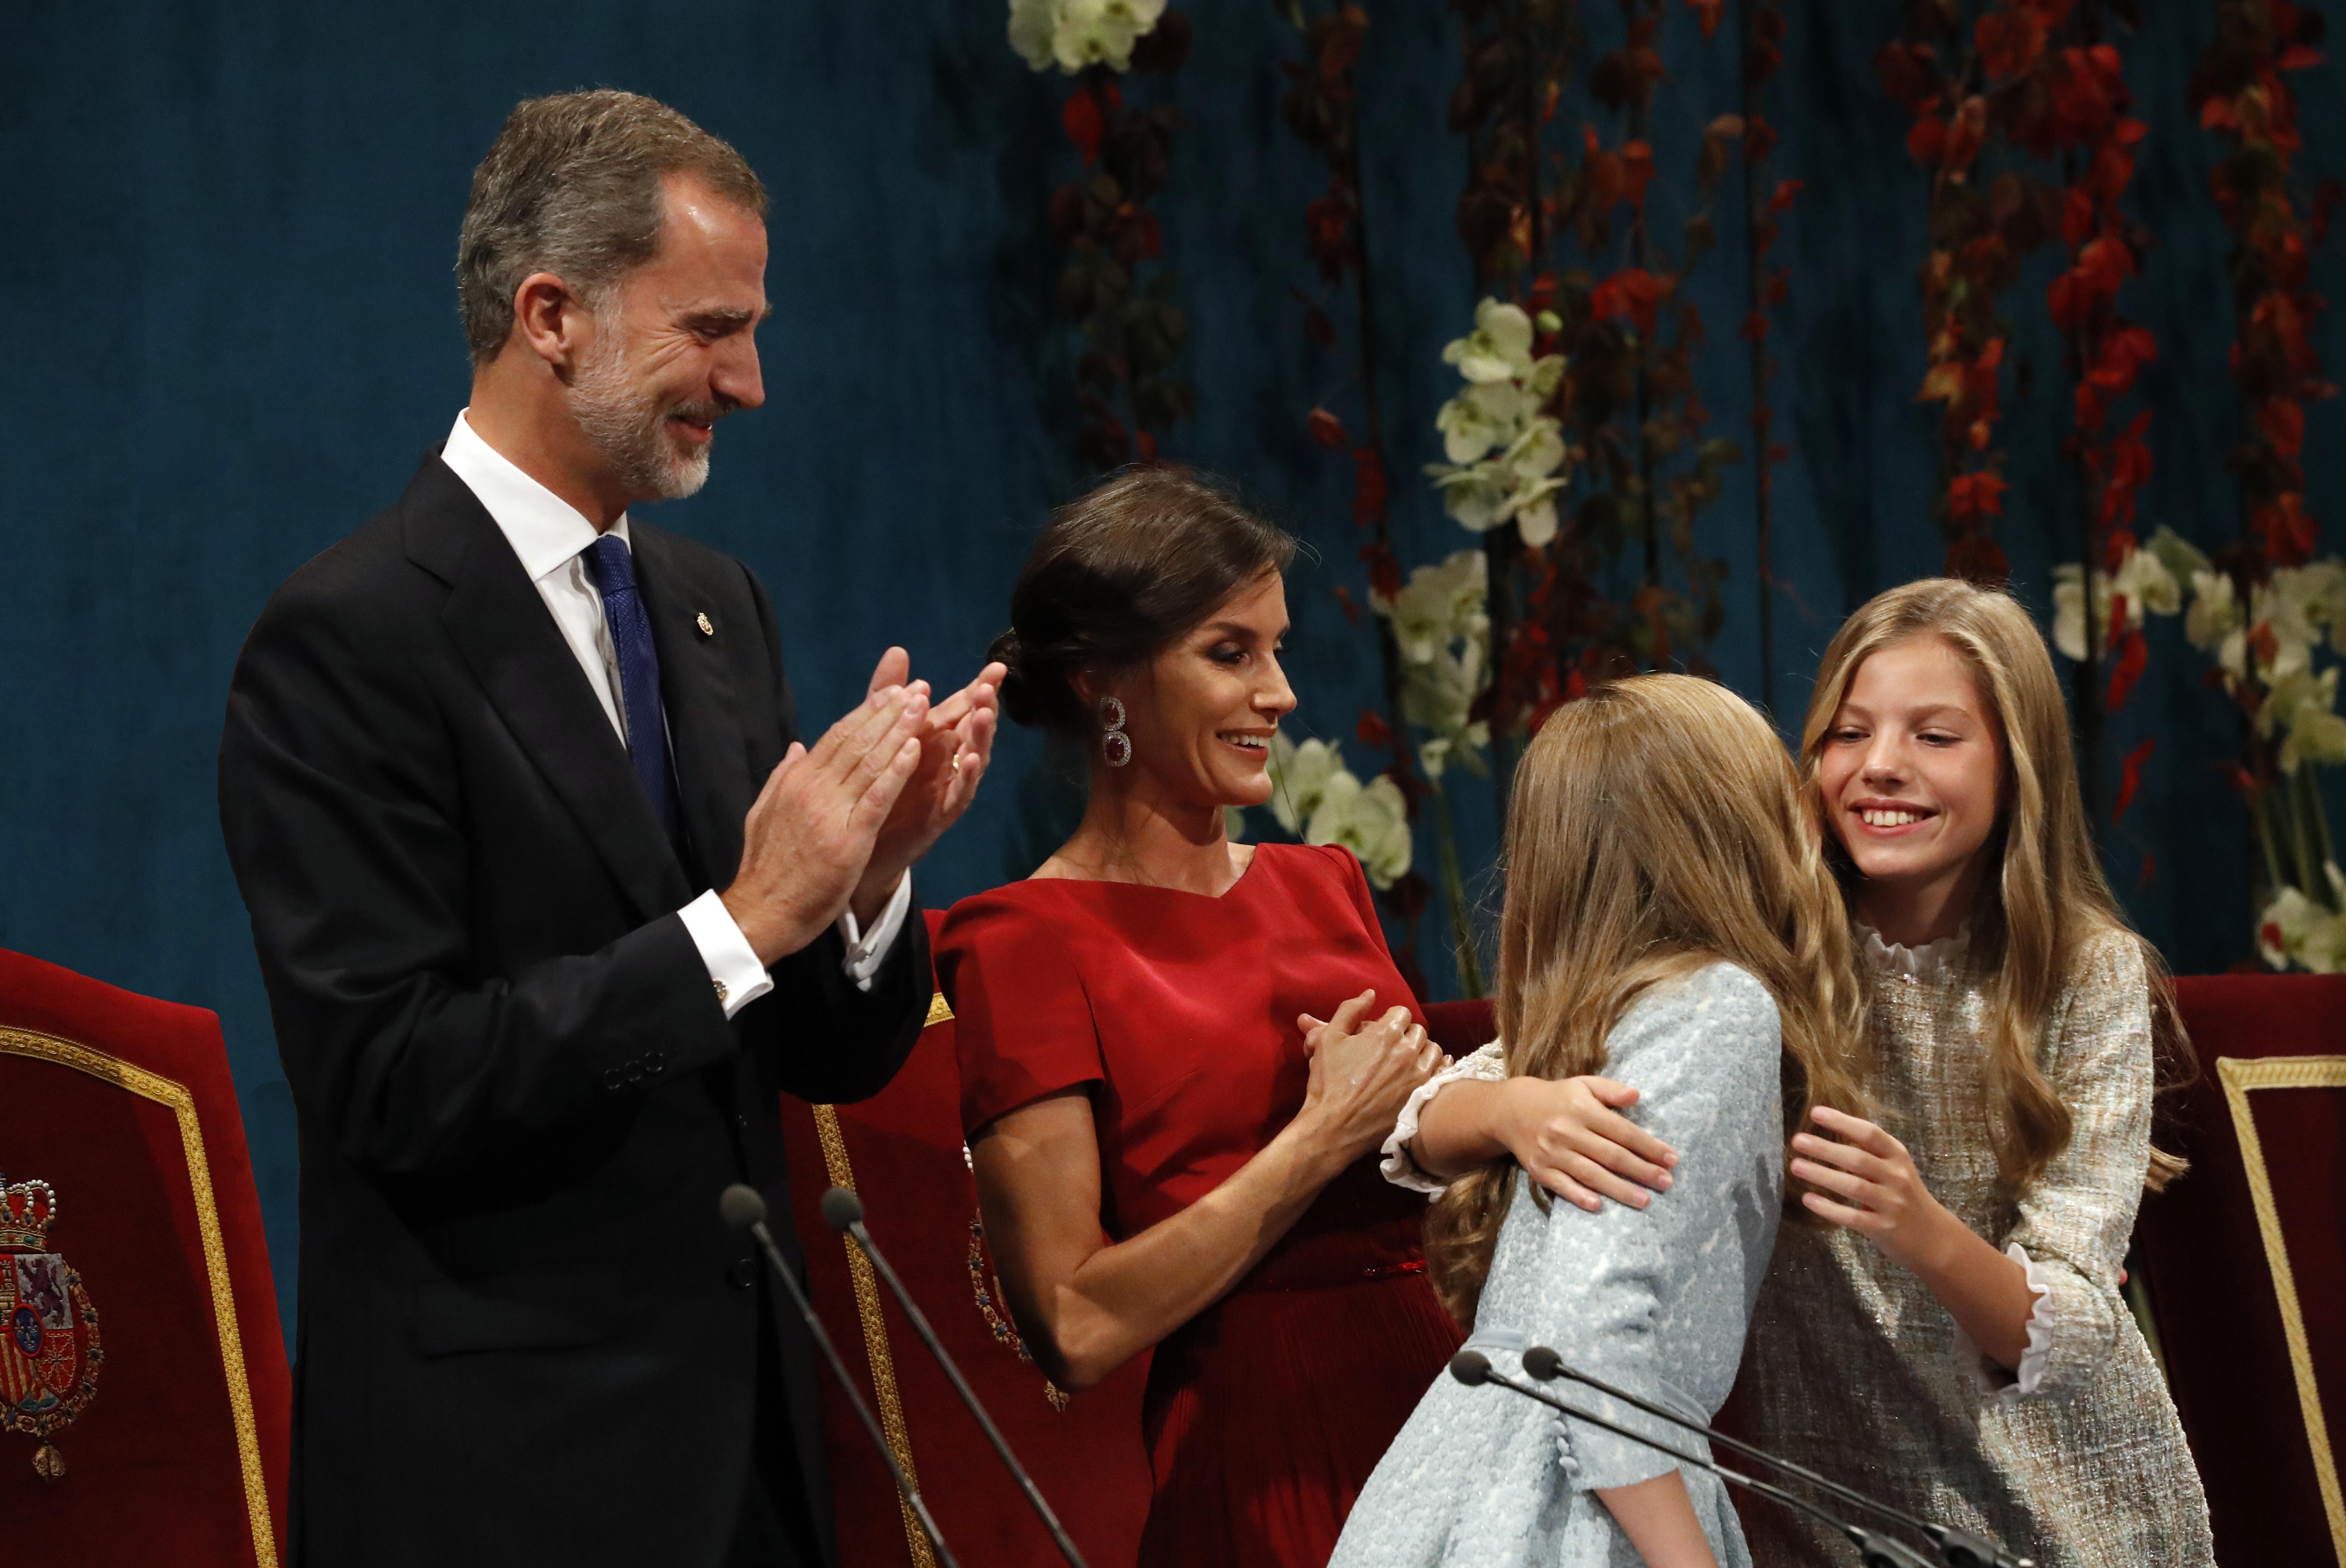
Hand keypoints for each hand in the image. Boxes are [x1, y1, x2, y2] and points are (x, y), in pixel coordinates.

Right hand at [720, 685, 927, 963]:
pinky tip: (915, 749)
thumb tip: (797, 746)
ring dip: (899, 730)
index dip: (866, 712)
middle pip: (857, 740)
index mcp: (796, 780)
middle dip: (889, 711)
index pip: (836, 737)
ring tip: (923, 705)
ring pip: (869, 761)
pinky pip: (876, 797)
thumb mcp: (764, 812)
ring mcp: (830, 811)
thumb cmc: (766, 867)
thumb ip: (783, 776)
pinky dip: (896, 771)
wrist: (761, 911)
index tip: (890, 692)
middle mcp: (813, 787)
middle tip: (916, 687)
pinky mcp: (848, 838)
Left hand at [849, 648, 1004, 922]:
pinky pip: (959, 796)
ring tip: (984, 716)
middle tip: (990, 687)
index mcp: (931, 740)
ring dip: (980, 739)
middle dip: (984, 708)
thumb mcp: (878, 734)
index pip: (960, 709)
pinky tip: (971, 761)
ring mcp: (945, 789)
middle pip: (971, 731)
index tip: (995, 667)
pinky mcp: (939, 816)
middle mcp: (944, 762)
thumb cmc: (873, 788)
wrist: (854, 844)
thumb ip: (887, 695)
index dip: (978, 688)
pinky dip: (967, 778)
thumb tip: (899, 650)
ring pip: (972, 761)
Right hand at [1291, 992, 1441, 1167]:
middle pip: (1417, 1030)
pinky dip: (1438, 1068)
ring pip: (1433, 1050)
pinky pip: (1443, 1072)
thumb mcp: (1329, 1039)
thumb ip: (1349, 1010)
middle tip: (1389, 1048)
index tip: (1379, 1032)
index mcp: (1385, 1033)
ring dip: (1421, 1051)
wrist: (1334, 1127)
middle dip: (1404, 1035)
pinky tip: (1425, 1072)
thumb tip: (1370, 994)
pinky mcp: (1422, 1095)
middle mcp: (1407, 1050)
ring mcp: (1418, 1075)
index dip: (1389, 1020)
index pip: (1401, 1012)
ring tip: (1406, 1061)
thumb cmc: (1328, 1083)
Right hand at [1495, 1076, 1676, 1212]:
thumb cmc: (1557, 1098)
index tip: (1672, 1159)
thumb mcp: (1583, 1084)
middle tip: (1667, 1183)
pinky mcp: (1540, 1170)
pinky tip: (1598, 1205)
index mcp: (1582, 1109)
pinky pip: (1562, 1185)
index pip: (1622, 1131)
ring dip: (1619, 1189)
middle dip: (1642, 1170)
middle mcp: (1567, 1131)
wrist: (1510, 1111)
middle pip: (1611, 1155)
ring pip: (1590, 1174)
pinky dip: (1579, 1196)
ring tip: (1645, 1200)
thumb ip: (1610, 1090)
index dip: (1649, 1146)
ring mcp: (1552, 1152)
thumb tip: (1637, 1095)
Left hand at [1789, 1105, 1954, 1271]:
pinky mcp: (1884, 1228)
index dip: (1842, 1122)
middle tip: (1797, 1140)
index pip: (1869, 1133)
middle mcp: (1897, 1177)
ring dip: (1822, 1175)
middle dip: (1825, 1148)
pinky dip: (1829, 1208)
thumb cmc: (1905, 1195)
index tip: (1815, 1112)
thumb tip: (1826, 1133)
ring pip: (1854, 1186)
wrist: (1933, 1237)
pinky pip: (1853, 1217)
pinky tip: (1808, 1199)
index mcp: (1898, 1156)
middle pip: (1858, 1159)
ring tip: (1795, 1166)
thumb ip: (1869, 1152)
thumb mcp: (1895, 1168)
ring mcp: (1892, 1204)